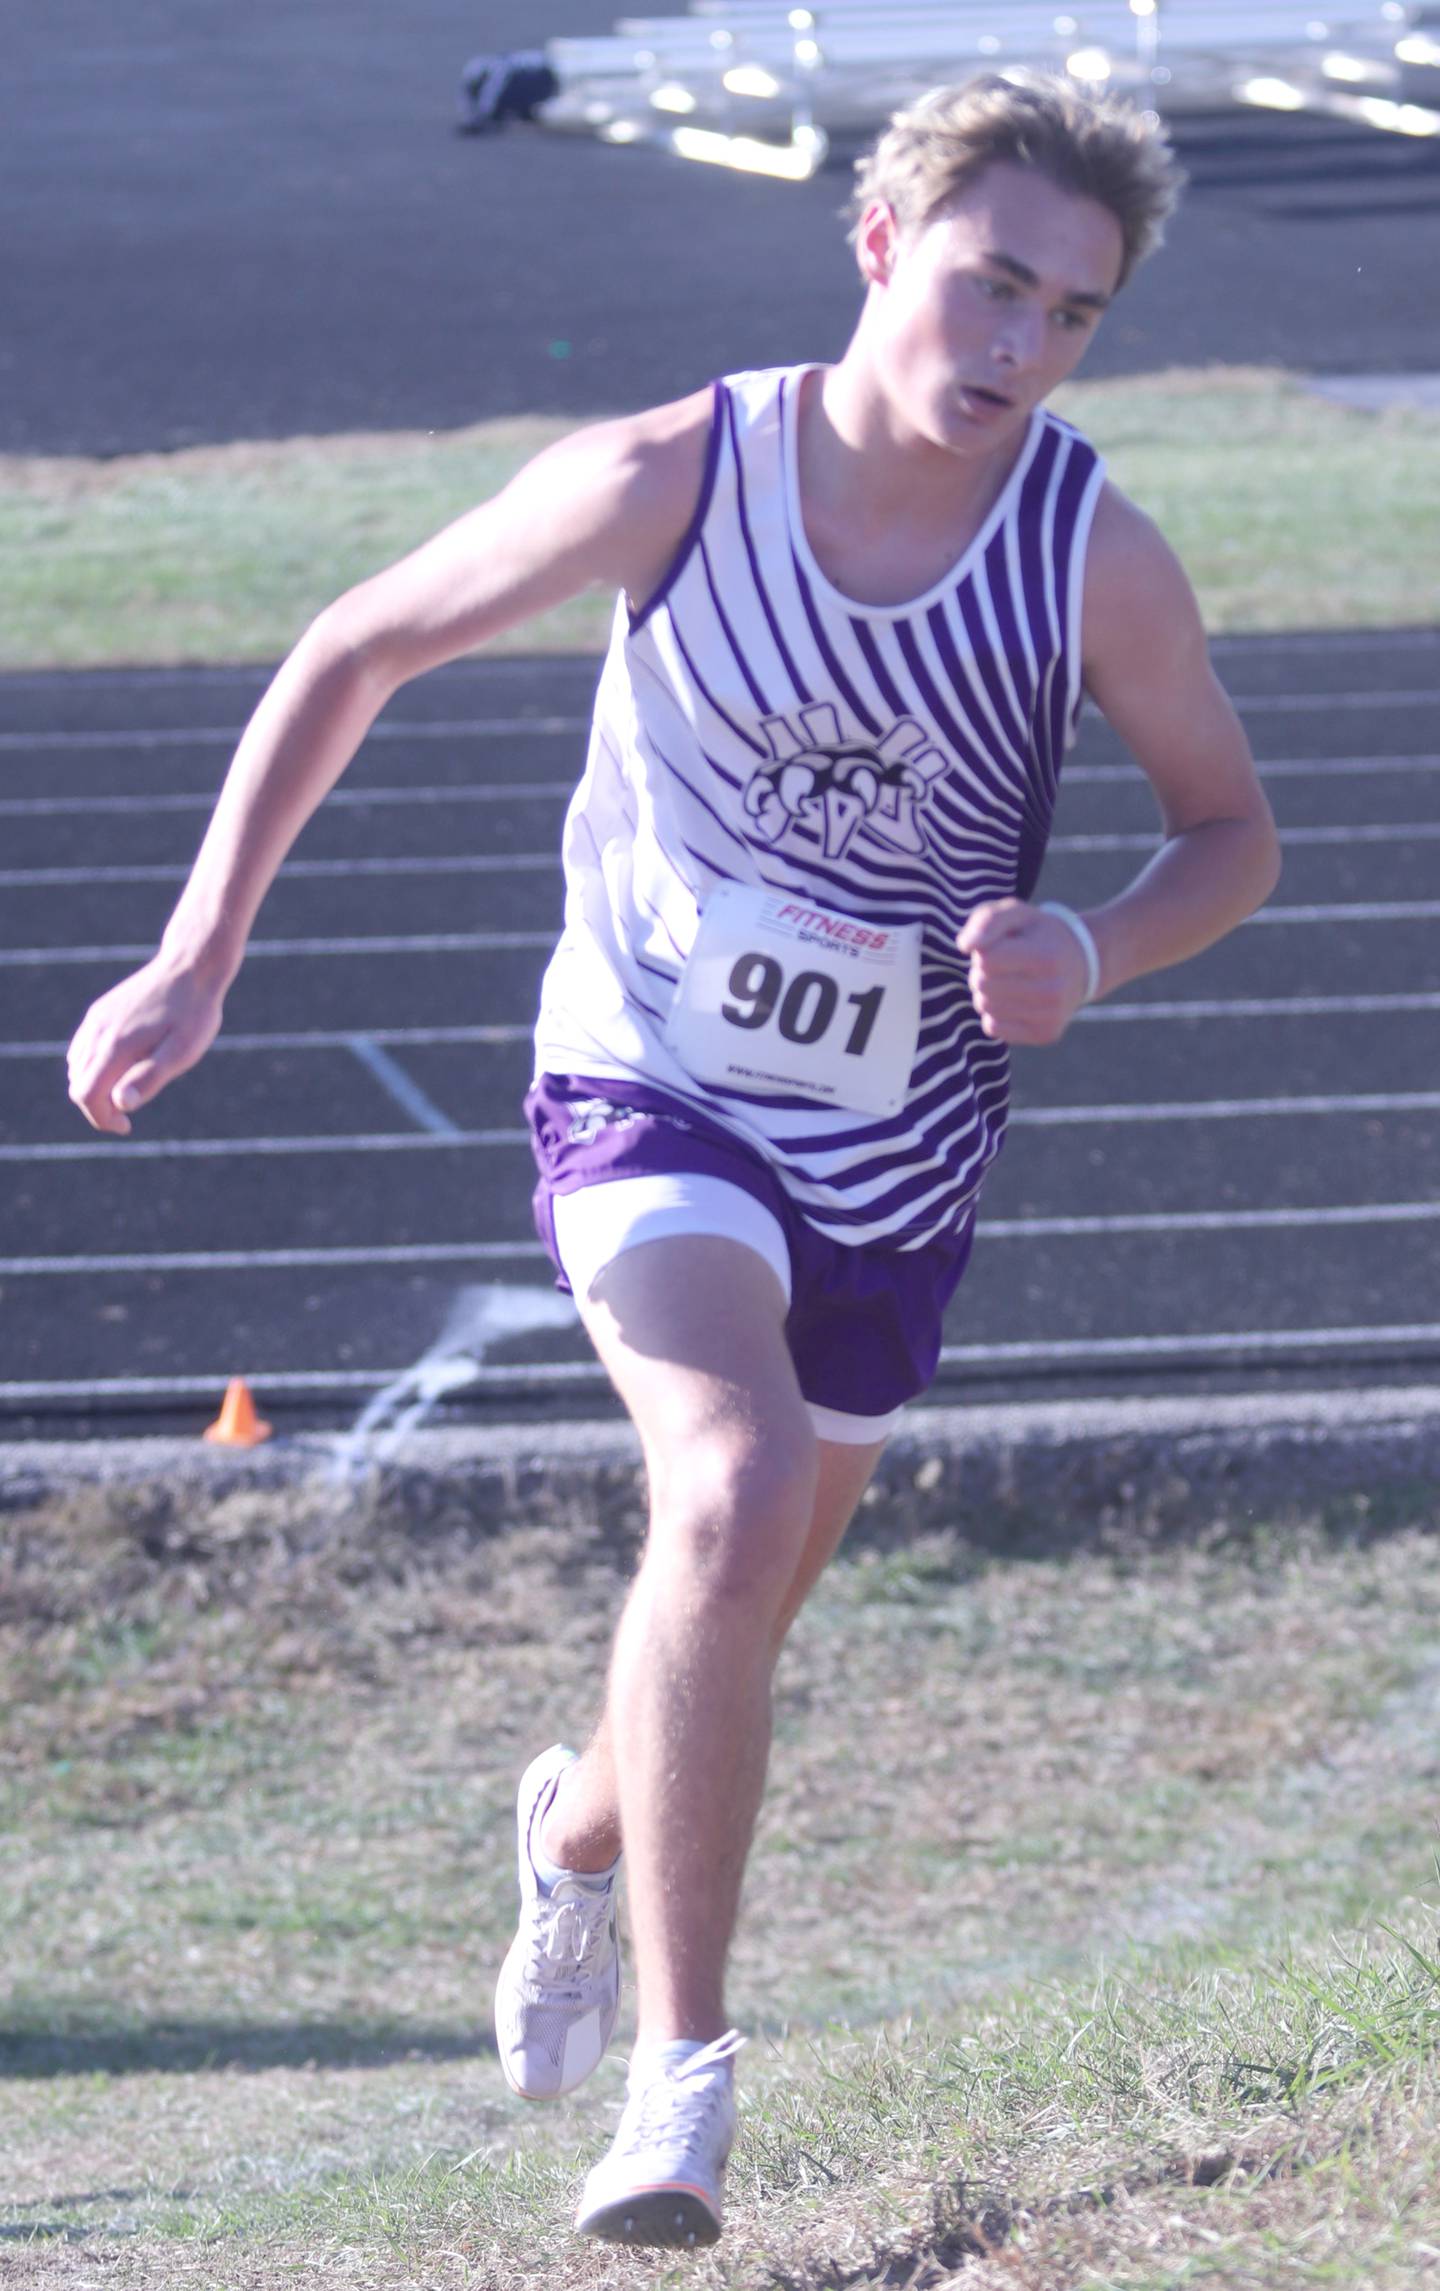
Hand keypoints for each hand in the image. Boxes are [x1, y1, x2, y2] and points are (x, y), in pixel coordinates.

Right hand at [66, 958, 224, 1135]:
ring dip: (95, 1086)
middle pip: (78, 1083)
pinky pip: (82, 1047)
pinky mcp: (101, 1011)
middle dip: (97, 1106)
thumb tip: (120, 1104)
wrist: (191, 967)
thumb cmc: (193, 1014)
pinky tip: (121, 1067)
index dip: (101, 1119)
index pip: (86, 1095)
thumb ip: (149, 1078)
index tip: (126, 1126)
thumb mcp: (181, 1052)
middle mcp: (97, 1032)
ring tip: (130, 1087)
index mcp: (115, 1047)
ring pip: (77, 1066)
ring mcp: (96, 1020)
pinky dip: (92, 1066)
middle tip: (129, 1113)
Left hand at [958, 899, 1091, 1045]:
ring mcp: (1051, 1016)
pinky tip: (1013, 1000)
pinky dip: (995, 1013)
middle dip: (982, 971)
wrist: (1081, 965)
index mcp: (1047, 957)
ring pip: (985, 1006)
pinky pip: (993, 1027)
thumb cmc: (1039, 935)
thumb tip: (965, 946)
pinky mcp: (1045, 1034)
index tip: (1001, 946)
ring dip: (987, 992)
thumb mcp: (1017, 914)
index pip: (985, 959)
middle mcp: (1053, 990)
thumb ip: (987, 921)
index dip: (984, 950)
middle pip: (982, 984)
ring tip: (1009, 980)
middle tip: (1003, 964)